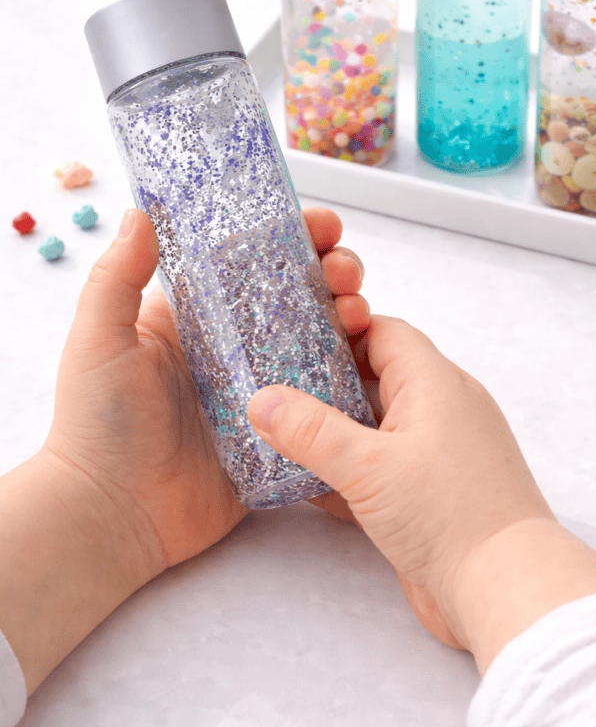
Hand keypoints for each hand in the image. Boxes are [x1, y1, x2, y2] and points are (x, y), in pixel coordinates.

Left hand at [0, 206, 368, 695]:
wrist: (114, 515)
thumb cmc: (98, 424)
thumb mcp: (101, 340)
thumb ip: (117, 277)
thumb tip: (142, 211)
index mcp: (198, 317)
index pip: (253, 262)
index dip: (292, 237)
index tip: (321, 224)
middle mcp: (235, 347)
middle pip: (299, 296)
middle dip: (333, 272)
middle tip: (346, 273)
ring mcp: (262, 389)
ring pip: (322, 341)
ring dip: (350, 317)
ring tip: (358, 313)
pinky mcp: (282, 433)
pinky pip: (326, 399)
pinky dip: (352, 378)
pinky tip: (367, 364)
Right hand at [247, 317, 595, 671]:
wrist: (505, 591)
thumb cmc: (449, 516)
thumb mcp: (368, 467)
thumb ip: (310, 431)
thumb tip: (261, 400)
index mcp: (435, 383)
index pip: (383, 333)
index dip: (339, 331)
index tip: (292, 339)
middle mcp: (441, 409)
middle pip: (377, 377)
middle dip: (327, 381)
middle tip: (275, 386)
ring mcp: (438, 453)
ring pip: (377, 425)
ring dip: (335, 429)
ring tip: (281, 432)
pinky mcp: (431, 494)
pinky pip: (383, 467)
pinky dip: (349, 469)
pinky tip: (308, 482)